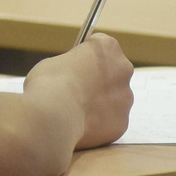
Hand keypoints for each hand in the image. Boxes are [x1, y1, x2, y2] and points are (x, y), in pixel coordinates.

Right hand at [27, 33, 133, 148]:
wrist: (54, 113)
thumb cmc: (49, 81)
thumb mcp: (55, 62)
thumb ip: (71, 67)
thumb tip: (71, 78)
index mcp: (107, 47)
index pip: (101, 48)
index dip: (86, 59)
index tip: (75, 67)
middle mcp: (123, 69)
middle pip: (113, 74)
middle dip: (99, 82)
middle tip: (77, 92)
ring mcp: (125, 98)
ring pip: (114, 101)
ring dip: (100, 105)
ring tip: (76, 114)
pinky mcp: (122, 123)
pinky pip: (110, 123)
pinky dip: (98, 126)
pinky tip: (81, 127)